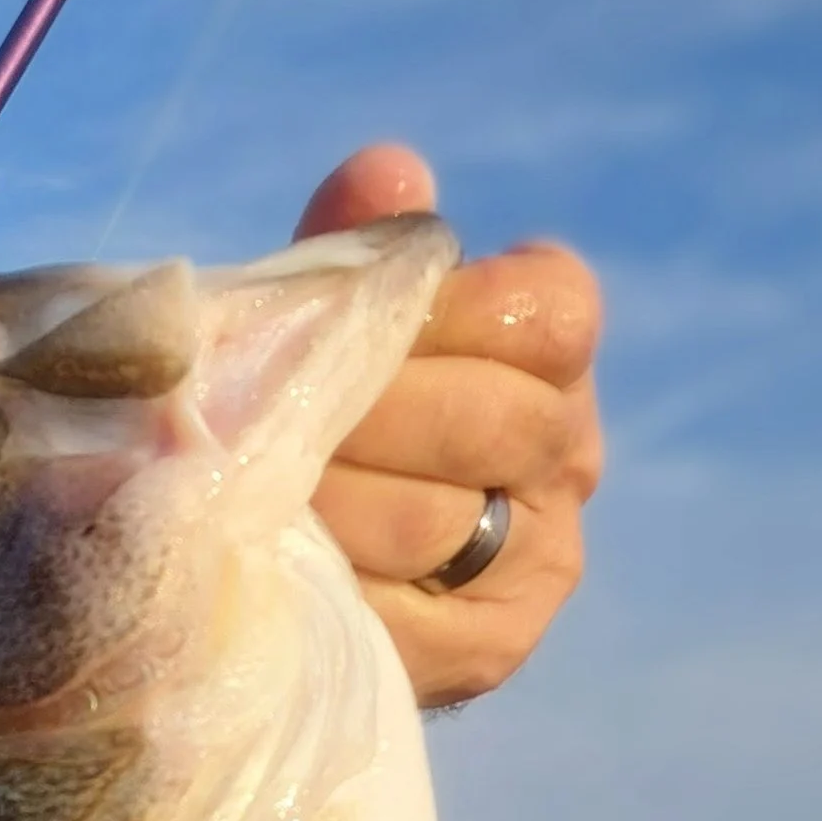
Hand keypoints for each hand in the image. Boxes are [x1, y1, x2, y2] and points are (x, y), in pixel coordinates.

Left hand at [296, 144, 602, 707]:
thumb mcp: (326, 329)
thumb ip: (356, 254)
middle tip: (267, 428)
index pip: (549, 313)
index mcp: (552, 356)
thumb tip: (384, 172)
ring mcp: (539, 562)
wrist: (279, 563)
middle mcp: (570, 456)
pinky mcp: (490, 648)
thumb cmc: (311, 416)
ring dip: (328, 503)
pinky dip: (333, 585)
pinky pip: (409, 611)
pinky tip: (277, 568)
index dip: (439, 318)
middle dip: (362, 419)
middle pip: (490, 419)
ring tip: (251, 496)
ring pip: (440, 517)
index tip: (355, 332)